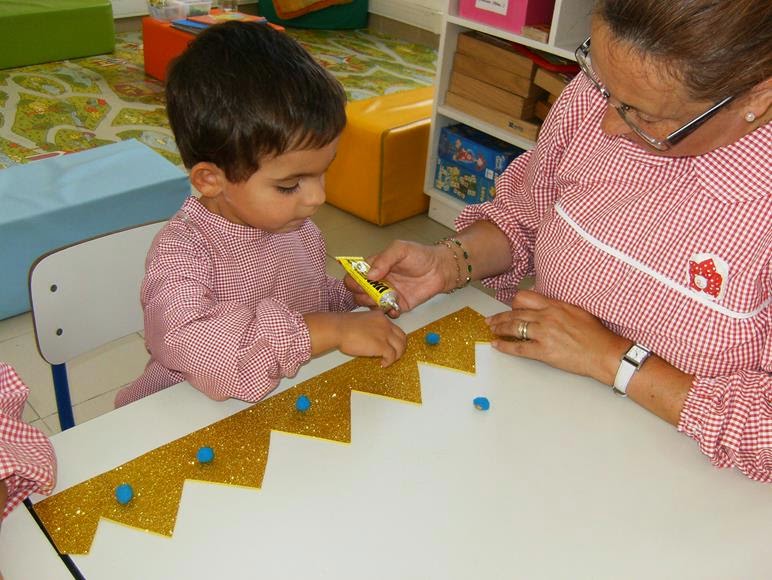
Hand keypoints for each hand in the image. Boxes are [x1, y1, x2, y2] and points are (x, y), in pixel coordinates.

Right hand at [305, 310, 406, 366]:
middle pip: (402, 338)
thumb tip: (371, 340)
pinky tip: (382, 364)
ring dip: (396, 356)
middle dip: (400, 348)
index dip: (395, 339)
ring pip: (400, 347)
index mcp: (380, 317)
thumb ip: (370, 328)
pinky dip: (389, 362)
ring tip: (388, 361)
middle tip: (394, 355)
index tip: (391, 346)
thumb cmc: (343, 326)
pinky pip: (392, 356)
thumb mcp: (361, 322)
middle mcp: (385, 324)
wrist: (338, 329)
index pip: (395, 329)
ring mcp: (385, 335)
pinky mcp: (381, 345)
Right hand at [344, 240, 449, 314]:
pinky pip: (386, 313)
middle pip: (357, 292)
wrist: (441, 269)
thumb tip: (370, 274)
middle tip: (372, 292)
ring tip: (384, 300)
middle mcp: (377, 281)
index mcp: (374, 266)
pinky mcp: (397, 305)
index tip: (362, 281)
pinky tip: (395, 307)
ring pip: (368, 304)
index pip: (354, 274)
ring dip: (372, 304)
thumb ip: (384, 259)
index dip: (353, 280)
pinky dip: (387, 313)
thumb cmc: (421, 255)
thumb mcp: (401, 249)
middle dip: (361, 294)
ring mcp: (386, 294)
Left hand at [485, 290, 627, 383]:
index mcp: (555, 305)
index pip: (525, 298)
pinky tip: (496, 345)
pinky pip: (518, 348)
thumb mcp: (577, 311)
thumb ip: (558, 307)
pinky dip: (505, 346)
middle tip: (490, 320)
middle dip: (500, 317)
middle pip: (515, 313)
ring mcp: (544, 334)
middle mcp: (547, 317)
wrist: (605, 353)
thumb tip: (545, 307)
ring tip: (492, 330)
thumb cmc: (595, 334)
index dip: (514, 303)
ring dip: (499, 329)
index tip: (510, 307)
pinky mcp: (544, 351)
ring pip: (513, 328)